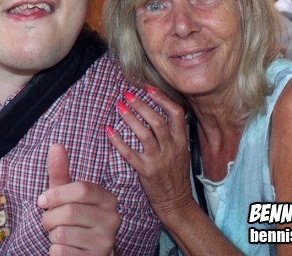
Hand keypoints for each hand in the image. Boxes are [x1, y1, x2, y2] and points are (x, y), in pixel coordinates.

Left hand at [38, 144, 119, 255]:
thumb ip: (61, 171)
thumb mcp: (66, 194)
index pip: (81, 189)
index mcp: (108, 198)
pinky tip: (64, 249)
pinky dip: (54, 250)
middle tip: (49, 221)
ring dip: (51, 235)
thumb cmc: (73, 218)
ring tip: (59, 234)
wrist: (85, 252)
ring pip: (62, 233)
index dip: (56, 194)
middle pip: (70, 212)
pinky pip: (61, 252)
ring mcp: (105, 241)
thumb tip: (56, 145)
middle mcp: (112, 219)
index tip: (42, 200)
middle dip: (49, 218)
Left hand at [107, 89, 193, 219]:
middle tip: (127, 94)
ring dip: (130, 118)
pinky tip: (109, 131)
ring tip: (119, 107)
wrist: (177, 202)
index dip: (162, 98)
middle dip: (141, 105)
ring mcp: (159, 160)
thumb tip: (158, 110)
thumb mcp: (181, 151)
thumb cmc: (176, 174)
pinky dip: (119, 142)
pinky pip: (130, 154)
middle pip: (157, 121)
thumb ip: (173, 133)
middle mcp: (172, 148)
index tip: (148, 88)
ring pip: (144, 135)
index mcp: (182, 141)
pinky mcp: (146, 172)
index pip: (176, 113)